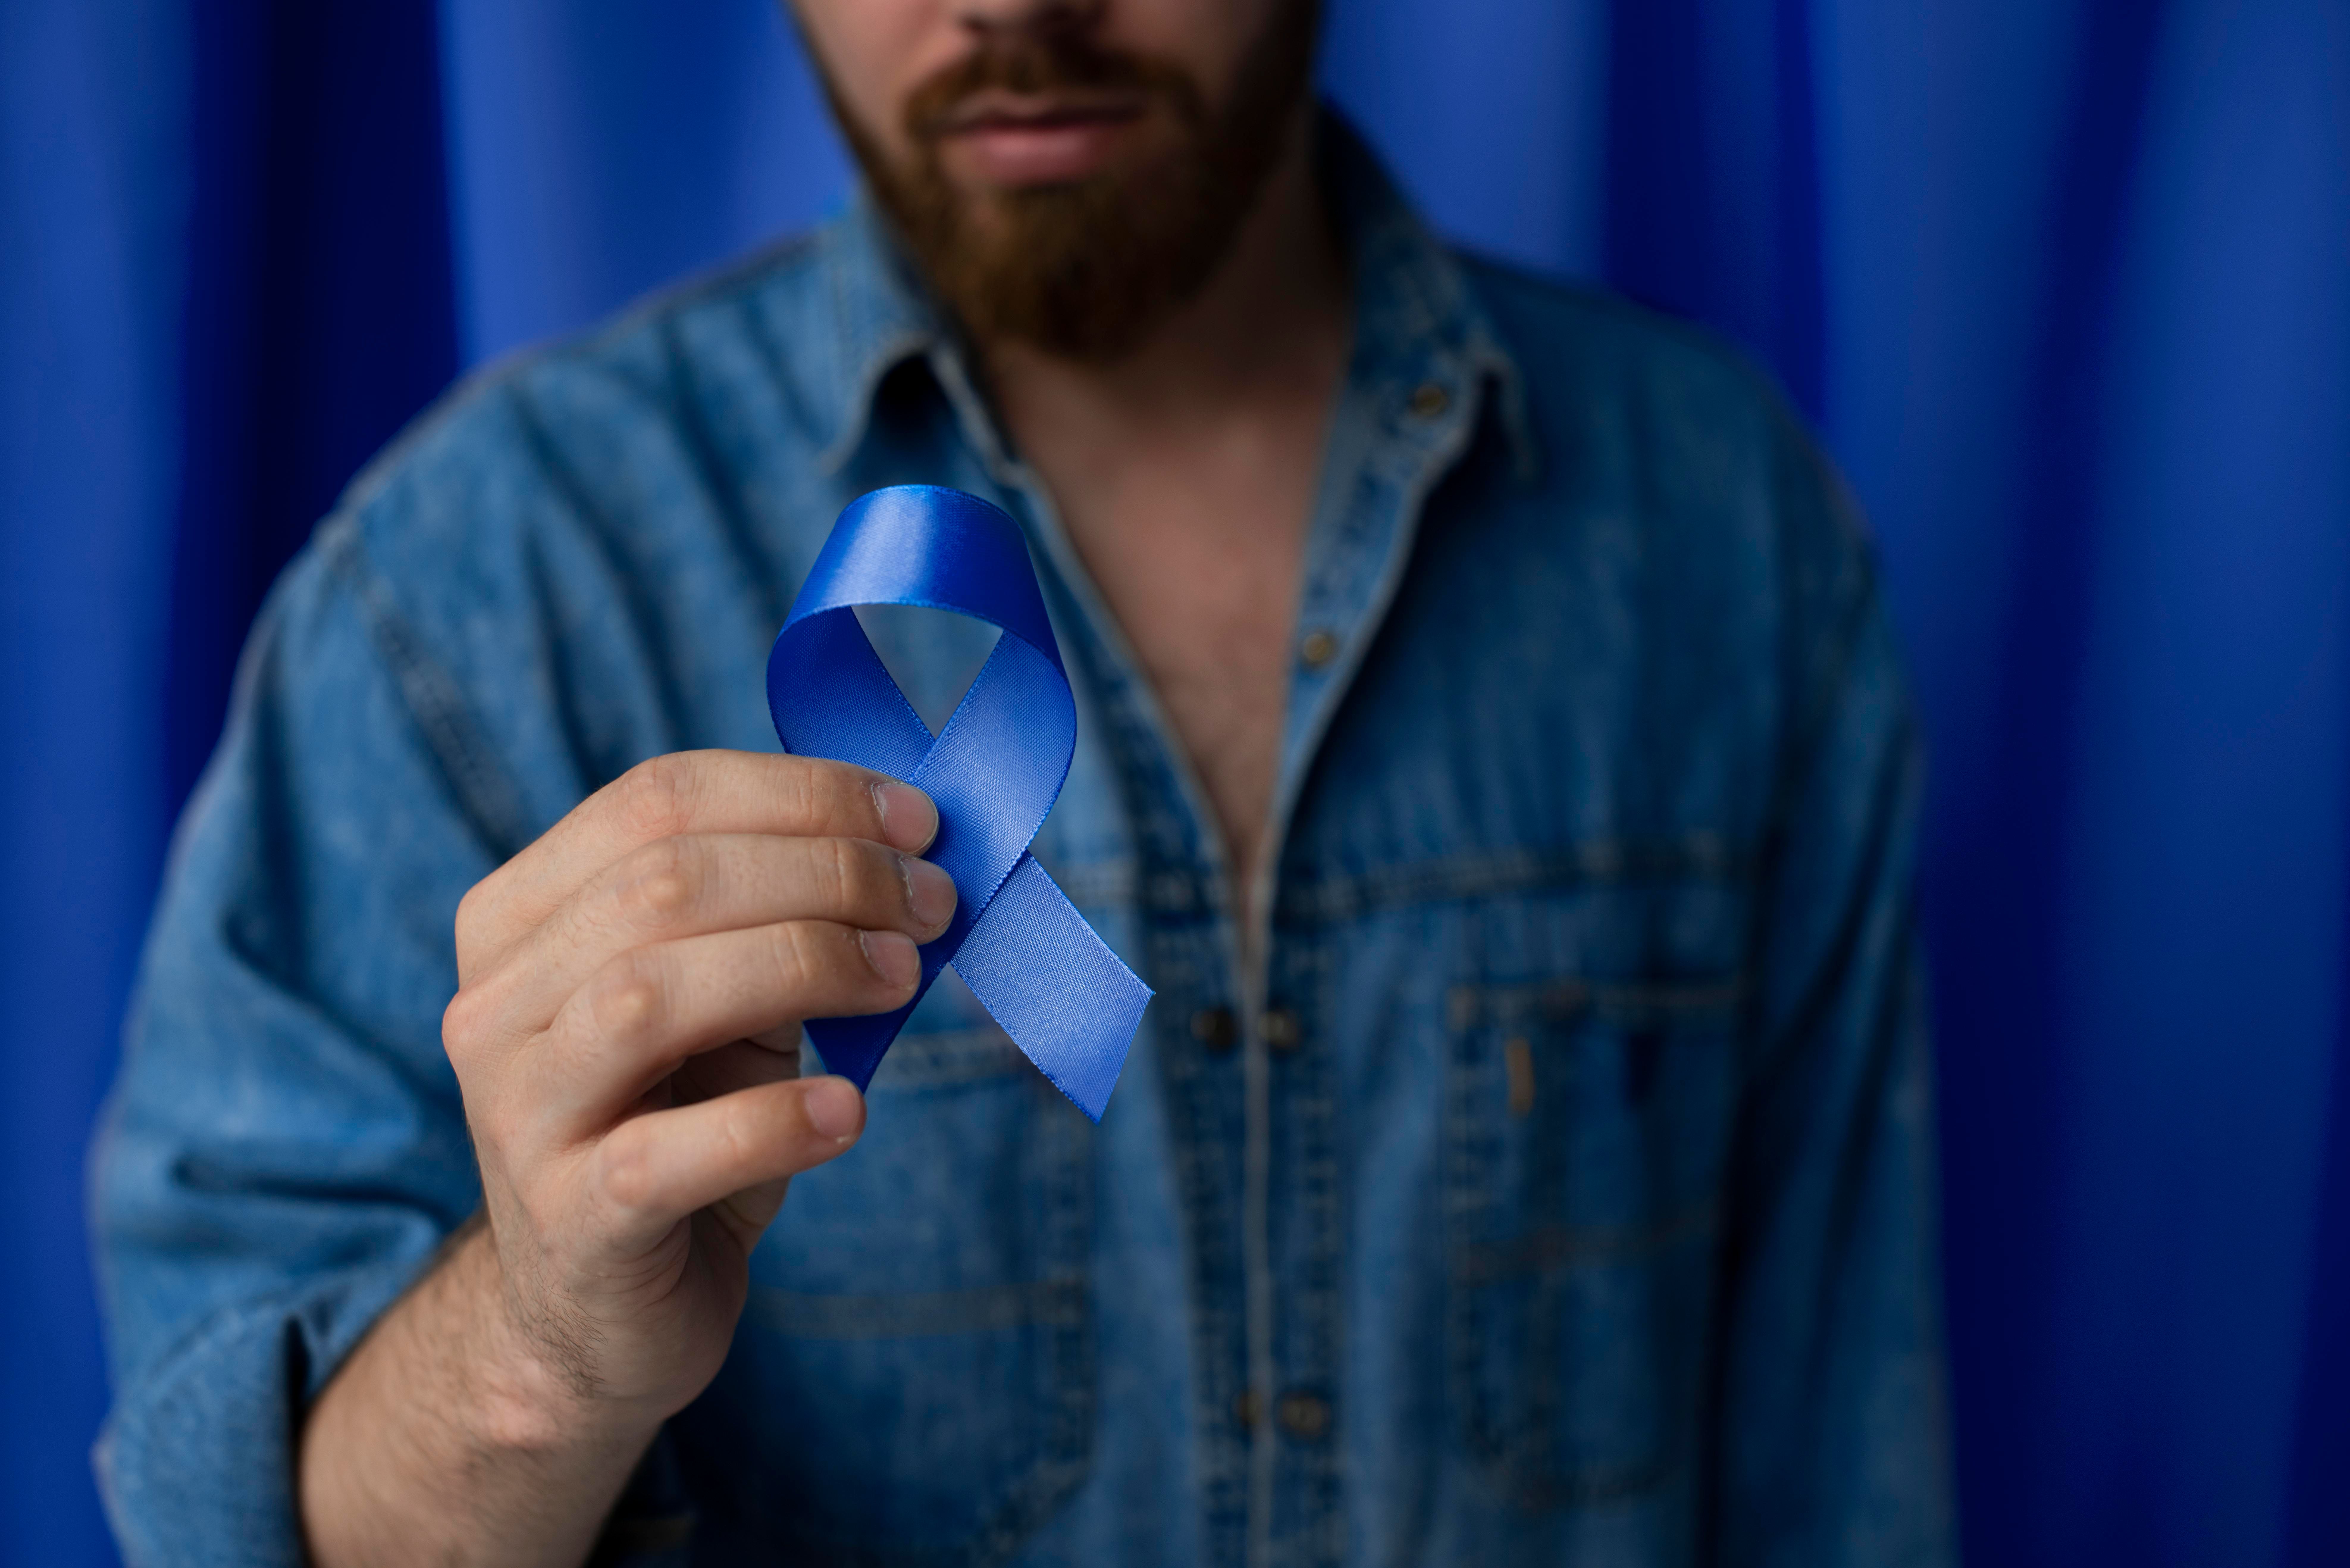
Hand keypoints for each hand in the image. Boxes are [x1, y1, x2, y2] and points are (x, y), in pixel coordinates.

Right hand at [439, 748, 950, 1427]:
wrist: (598, 1310)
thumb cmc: (679, 1121)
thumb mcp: (722, 1001)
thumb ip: (777, 917)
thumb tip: (906, 846)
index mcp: (521, 917)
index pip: (657, 800)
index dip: (802, 795)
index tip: (918, 820)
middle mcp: (496, 1004)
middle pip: (663, 884)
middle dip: (826, 873)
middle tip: (931, 902)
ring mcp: (521, 1115)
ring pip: (652, 996)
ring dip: (806, 966)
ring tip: (901, 981)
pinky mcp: (572, 1224)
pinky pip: (670, 1154)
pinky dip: (777, 1121)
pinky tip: (849, 1113)